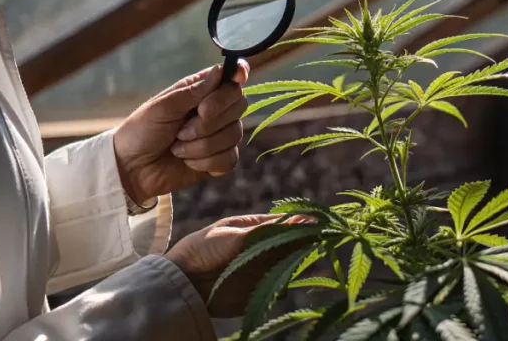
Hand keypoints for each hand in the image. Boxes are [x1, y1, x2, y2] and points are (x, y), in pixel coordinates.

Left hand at [113, 61, 249, 204]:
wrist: (131, 168)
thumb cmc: (141, 131)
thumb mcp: (162, 107)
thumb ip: (193, 91)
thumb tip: (220, 70)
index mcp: (200, 91)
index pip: (231, 78)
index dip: (239, 74)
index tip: (238, 77)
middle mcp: (214, 111)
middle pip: (238, 105)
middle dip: (209, 121)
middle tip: (181, 130)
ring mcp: (218, 136)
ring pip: (233, 135)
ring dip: (200, 146)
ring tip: (177, 148)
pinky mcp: (218, 160)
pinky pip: (229, 159)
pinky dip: (205, 162)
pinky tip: (187, 162)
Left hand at [166, 214, 314, 316]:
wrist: (181, 281)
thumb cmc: (203, 249)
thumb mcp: (236, 235)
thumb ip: (270, 230)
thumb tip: (306, 218)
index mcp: (256, 227)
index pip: (288, 222)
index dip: (306, 222)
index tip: (325, 223)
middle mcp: (263, 246)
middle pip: (294, 243)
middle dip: (309, 242)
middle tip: (325, 241)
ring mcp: (262, 268)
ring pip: (292, 263)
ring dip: (303, 261)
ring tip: (314, 258)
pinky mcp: (260, 289)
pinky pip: (283, 286)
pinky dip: (290, 283)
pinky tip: (295, 278)